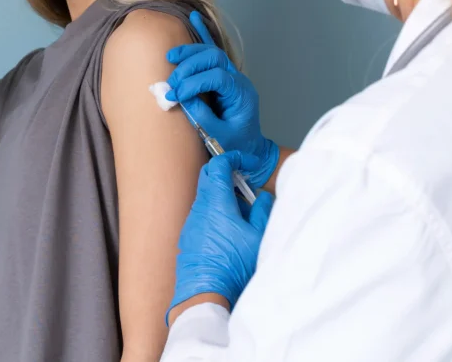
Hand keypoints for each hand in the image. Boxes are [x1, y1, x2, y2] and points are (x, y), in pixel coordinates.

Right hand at [165, 11, 279, 188]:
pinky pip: (212, 50)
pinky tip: (194, 18)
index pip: (217, 77)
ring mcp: (231, 75)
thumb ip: (201, 117)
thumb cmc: (236, 146)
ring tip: (171, 56)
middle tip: (171, 82)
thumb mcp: (219, 137)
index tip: (176, 95)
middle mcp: (238, 80)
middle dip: (189, 67)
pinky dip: (202, 35)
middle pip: (214, 59)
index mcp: (241, 95)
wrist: (249, 149)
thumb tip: (180, 97)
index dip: (194, 83)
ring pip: (211, 52)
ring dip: (190, 52)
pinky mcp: (221, 75)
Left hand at [169, 152, 273, 320]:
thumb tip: (261, 198)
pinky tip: (230, 230)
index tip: (247, 163)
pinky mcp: (189, 236)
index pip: (218, 164)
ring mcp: (191, 222)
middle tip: (245, 183)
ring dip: (223, 196)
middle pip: (208, 177)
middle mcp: (199, 208)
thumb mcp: (258, 236)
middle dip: (227, 173)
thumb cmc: (232, 266)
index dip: (233, 158)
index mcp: (216, 202)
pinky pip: (202, 214)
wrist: (204, 293)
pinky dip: (215, 212)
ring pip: (206, 197)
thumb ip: (263, 210)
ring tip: (242, 213)